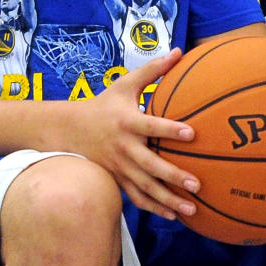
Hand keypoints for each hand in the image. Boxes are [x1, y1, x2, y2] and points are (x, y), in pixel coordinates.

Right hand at [68, 49, 200, 218]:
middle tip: (197, 183)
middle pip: (150, 165)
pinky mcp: (117, 180)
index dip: (171, 129)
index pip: (151, 125)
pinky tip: (174, 215)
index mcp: (127, 122)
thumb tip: (178, 51)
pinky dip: (154, 208)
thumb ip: (152, 70)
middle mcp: (123, 147)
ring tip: (192, 209)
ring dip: (168, 200)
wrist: (69, 131)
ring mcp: (119, 167)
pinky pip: (136, 198)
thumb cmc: (104, 104)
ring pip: (145, 188)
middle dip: (173, 176)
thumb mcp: (125, 84)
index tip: (192, 133)